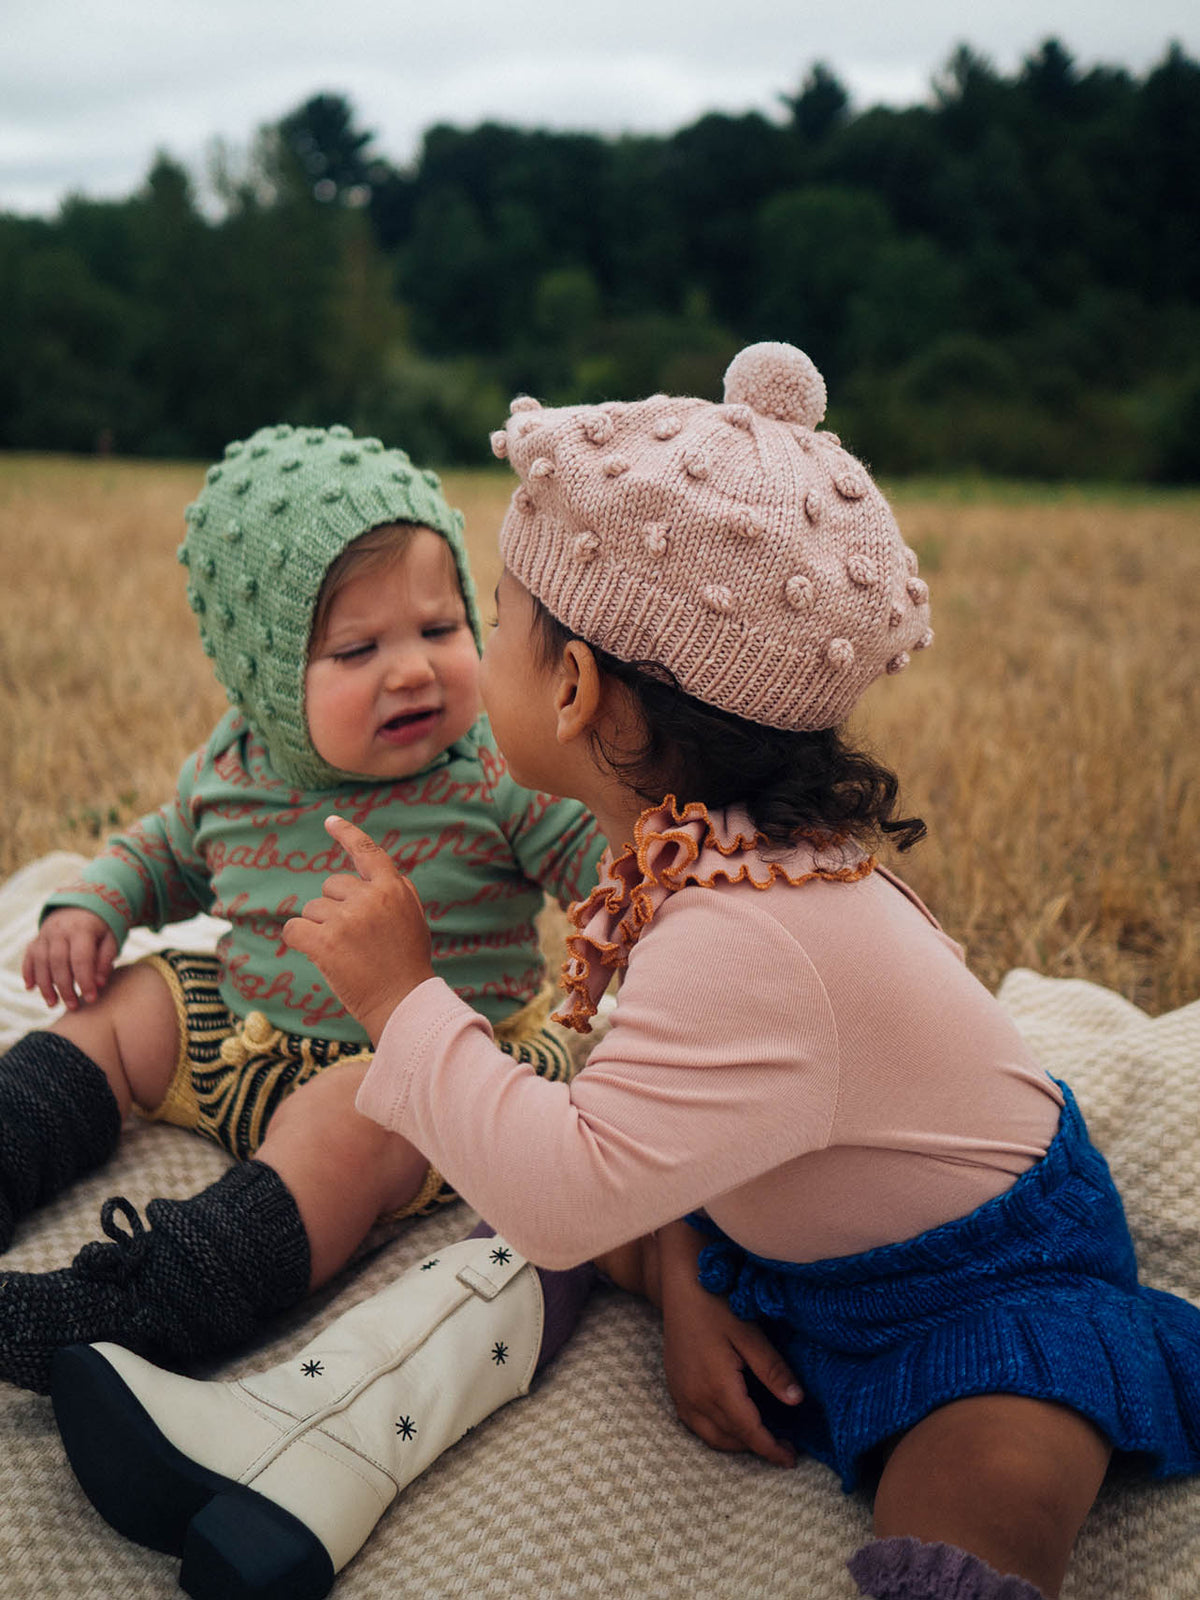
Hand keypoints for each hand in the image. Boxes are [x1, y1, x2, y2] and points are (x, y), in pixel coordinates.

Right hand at [22, 907, 117, 1009]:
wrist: (80, 906)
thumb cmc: (100, 928)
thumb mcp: (111, 938)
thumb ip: (105, 960)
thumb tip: (99, 984)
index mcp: (81, 929)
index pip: (81, 958)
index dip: (85, 980)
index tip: (91, 999)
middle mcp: (59, 931)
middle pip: (58, 962)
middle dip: (65, 987)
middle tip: (73, 1006)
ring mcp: (44, 935)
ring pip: (40, 962)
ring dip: (45, 986)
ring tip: (53, 1004)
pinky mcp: (35, 940)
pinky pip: (28, 957)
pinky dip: (28, 973)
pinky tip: (31, 988)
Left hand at [282, 815, 434, 1043]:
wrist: (403, 1003)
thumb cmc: (407, 965)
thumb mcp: (413, 919)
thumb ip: (395, 892)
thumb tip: (372, 875)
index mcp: (394, 888)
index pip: (367, 851)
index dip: (347, 834)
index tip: (330, 822)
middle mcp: (370, 897)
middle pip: (331, 886)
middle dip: (334, 909)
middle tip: (354, 940)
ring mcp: (347, 919)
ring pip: (312, 909)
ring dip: (320, 929)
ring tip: (344, 954)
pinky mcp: (325, 942)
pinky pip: (293, 929)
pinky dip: (298, 941)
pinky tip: (317, 956)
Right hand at [658, 1222, 800, 1467]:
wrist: (679, 1284)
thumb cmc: (716, 1303)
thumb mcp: (749, 1334)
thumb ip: (772, 1370)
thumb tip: (797, 1401)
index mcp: (717, 1387)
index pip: (749, 1432)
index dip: (771, 1449)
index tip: (792, 1459)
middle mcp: (695, 1398)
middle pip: (730, 1439)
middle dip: (756, 1448)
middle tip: (783, 1444)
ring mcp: (681, 1393)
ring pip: (710, 1436)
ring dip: (736, 1442)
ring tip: (761, 1435)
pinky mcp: (674, 1386)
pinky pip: (695, 1424)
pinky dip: (716, 1431)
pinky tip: (732, 1419)